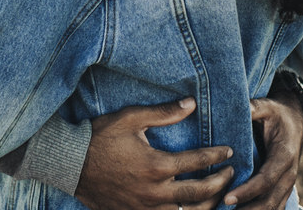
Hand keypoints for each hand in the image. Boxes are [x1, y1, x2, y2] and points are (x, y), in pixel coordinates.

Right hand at [76, 98, 234, 209]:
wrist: (70, 164)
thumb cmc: (100, 137)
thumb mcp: (131, 119)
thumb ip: (163, 113)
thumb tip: (191, 103)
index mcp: (156, 166)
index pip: (197, 162)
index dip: (217, 155)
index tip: (229, 151)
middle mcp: (155, 192)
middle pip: (200, 193)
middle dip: (221, 182)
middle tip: (231, 173)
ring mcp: (145, 209)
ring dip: (209, 205)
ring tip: (220, 195)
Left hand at [222, 96, 302, 208]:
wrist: (296, 119)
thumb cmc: (277, 113)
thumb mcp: (266, 106)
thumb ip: (253, 108)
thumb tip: (234, 107)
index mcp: (284, 155)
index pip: (266, 179)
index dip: (247, 191)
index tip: (227, 198)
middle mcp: (289, 173)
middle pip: (270, 201)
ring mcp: (288, 183)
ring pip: (274, 207)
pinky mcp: (284, 188)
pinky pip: (274, 206)